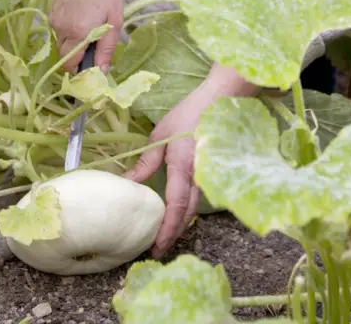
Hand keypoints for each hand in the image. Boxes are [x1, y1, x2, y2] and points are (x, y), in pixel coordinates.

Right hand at [49, 0, 122, 73]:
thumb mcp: (114, 22)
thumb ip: (106, 50)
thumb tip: (102, 72)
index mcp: (79, 33)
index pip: (70, 64)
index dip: (79, 72)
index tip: (90, 72)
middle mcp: (62, 29)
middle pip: (64, 56)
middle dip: (76, 59)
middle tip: (93, 52)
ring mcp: (54, 20)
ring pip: (61, 44)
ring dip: (73, 45)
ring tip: (89, 31)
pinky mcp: (51, 13)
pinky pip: (59, 32)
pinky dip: (69, 33)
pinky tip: (81, 21)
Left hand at [125, 64, 259, 257]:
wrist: (221, 102)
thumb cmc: (188, 114)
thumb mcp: (161, 135)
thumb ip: (147, 161)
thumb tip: (129, 183)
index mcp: (184, 167)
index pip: (175, 207)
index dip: (166, 230)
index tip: (155, 247)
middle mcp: (199, 177)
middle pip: (186, 214)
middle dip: (172, 234)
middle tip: (157, 248)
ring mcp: (208, 175)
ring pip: (194, 208)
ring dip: (180, 224)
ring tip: (164, 235)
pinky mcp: (211, 172)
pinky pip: (199, 197)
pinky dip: (187, 211)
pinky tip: (177, 214)